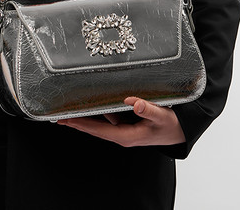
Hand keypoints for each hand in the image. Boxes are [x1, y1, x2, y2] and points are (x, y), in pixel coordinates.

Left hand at [57, 97, 185, 146]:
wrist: (181, 131)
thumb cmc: (172, 125)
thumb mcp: (162, 116)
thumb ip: (148, 109)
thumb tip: (132, 103)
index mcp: (127, 136)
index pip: (99, 130)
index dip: (82, 124)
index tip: (67, 120)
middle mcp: (122, 134)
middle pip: (95, 128)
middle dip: (77, 122)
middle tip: (58, 116)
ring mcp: (124, 129)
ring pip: (100, 123)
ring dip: (85, 116)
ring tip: (69, 109)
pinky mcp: (127, 124)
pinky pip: (108, 118)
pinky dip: (97, 112)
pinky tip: (90, 104)